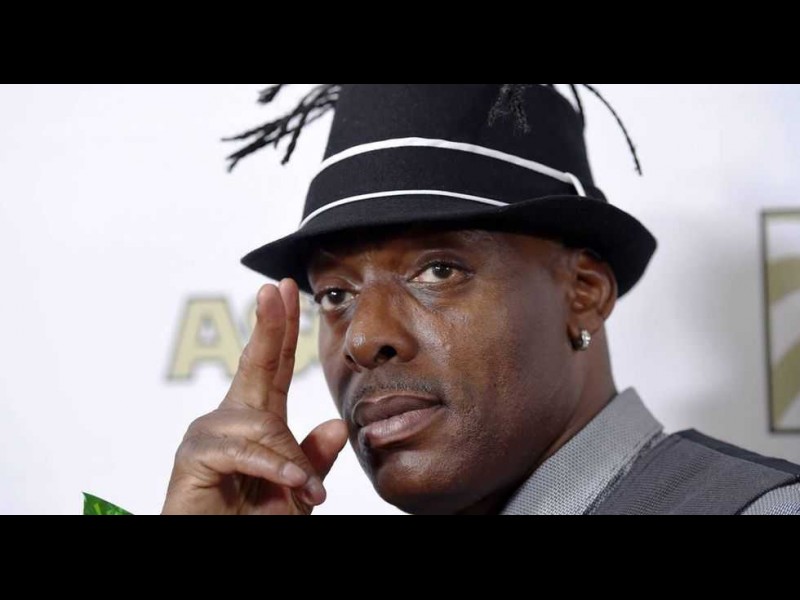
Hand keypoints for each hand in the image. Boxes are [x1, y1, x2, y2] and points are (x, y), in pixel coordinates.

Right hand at [162, 279, 348, 514]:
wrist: (217, 547)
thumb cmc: (252, 519)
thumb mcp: (295, 490)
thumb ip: (313, 459)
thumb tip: (338, 425)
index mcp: (258, 419)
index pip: (272, 364)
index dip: (279, 327)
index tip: (286, 290)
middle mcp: (231, 418)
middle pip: (254, 362)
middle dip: (268, 324)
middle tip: (276, 289)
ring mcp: (208, 434)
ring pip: (262, 424)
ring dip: (289, 459)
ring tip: (303, 490)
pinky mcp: (194, 455)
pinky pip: (244, 450)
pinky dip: (272, 467)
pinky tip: (289, 482)